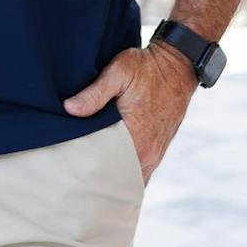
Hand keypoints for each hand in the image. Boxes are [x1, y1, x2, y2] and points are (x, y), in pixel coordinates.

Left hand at [62, 41, 198, 186]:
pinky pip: (141, 171)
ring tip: (90, 174)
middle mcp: (149, 153)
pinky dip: (126, 172)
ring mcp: (156, 154)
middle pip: (120, 180)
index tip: (73, 170)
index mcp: (137, 138)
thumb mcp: (119, 71)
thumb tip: (70, 108)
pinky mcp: (159, 149)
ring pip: (131, 178)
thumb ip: (95, 93)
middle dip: (100, 180)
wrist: (176, 65)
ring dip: (114, 177)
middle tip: (77, 176)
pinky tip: (110, 166)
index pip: (109, 171)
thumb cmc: (147, 67)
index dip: (90, 173)